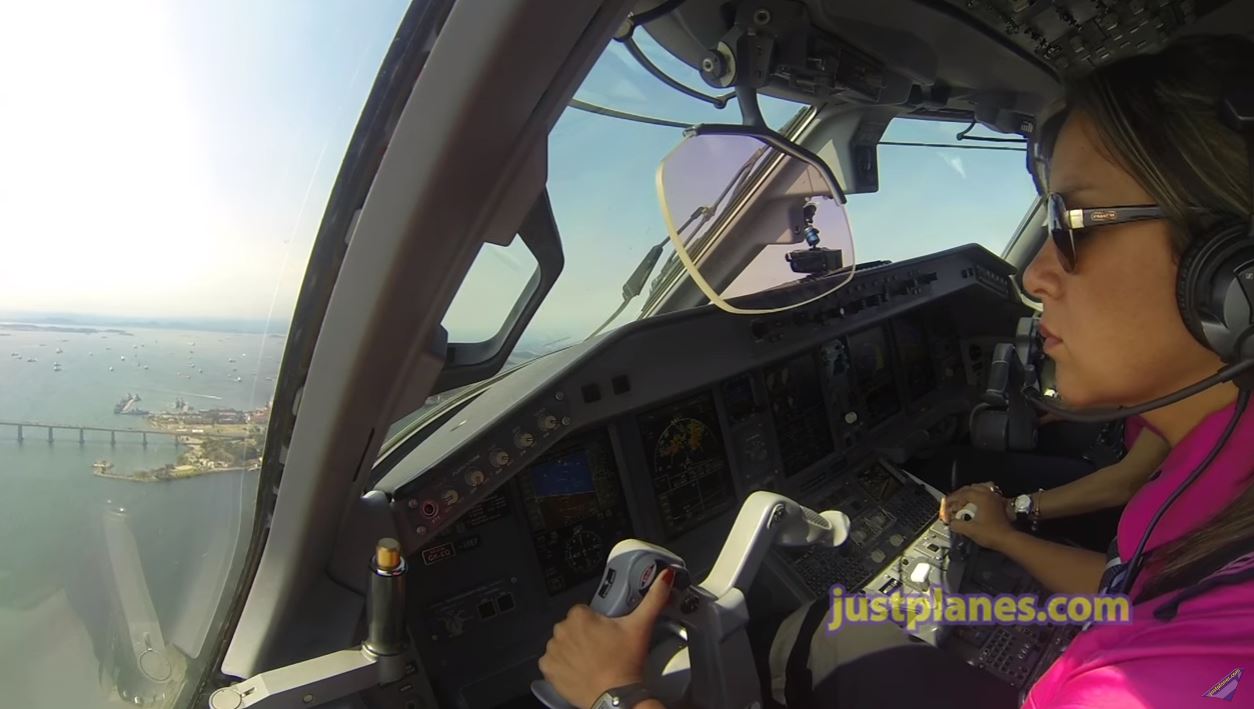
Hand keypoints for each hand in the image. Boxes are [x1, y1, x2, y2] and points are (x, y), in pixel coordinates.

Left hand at [539, 568, 673, 708]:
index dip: (596, 624)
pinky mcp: (547, 670)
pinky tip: (578, 671)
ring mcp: (552, 651)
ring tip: (592, 662)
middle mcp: (560, 630)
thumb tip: (666, 574)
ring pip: (562, 644)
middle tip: (603, 650)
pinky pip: (552, 662)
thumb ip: (654, 598)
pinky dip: (561, 666)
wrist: (617, 697)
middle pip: (572, 628)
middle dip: (584, 636)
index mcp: (579, 615)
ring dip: (572, 650)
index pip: (584, 613)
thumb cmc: (627, 660)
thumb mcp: (641, 626)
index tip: (607, 636)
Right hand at [940, 484, 1016, 551]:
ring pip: (981, 488)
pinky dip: (979, 496)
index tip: (946, 505)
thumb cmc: (990, 534)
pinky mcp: (1000, 504)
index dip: (952, 499)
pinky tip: (976, 504)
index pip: (963, 493)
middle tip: (953, 503)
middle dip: (960, 495)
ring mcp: (996, 498)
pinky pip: (987, 494)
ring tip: (964, 502)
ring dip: (970, 494)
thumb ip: (957, 524)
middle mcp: (989, 495)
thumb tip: (951, 522)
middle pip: (971, 488)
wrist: (1008, 539)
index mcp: (982, 498)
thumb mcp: (969, 530)